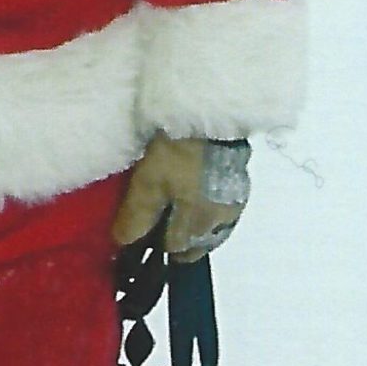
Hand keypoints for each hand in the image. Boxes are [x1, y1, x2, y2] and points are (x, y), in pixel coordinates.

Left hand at [110, 134, 249, 263]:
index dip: (158, 247)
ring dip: (196, 227)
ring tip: (177, 214)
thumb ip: (137, 217)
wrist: (211, 115)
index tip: (144, 237)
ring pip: (214, 227)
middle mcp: (222, 219)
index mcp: (200, 224)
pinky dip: (208, 209)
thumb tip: (125, 243)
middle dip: (181, 241)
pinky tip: (197, 196)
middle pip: (200, 243)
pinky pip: (223, 208)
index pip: (177, 250)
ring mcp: (235, 201)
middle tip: (159, 229)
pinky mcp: (241, 181)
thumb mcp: (147, 184)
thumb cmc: (177, 154)